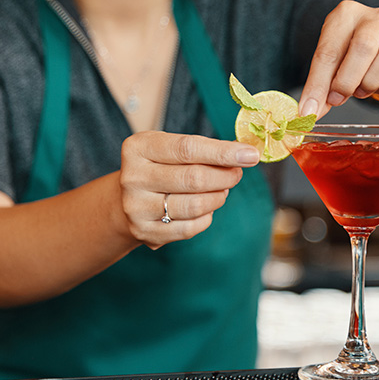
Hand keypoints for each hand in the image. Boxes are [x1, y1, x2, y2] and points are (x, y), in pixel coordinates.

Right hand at [119, 131, 259, 248]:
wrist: (128, 199)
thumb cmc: (160, 167)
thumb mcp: (172, 148)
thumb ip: (204, 149)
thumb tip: (244, 152)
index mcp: (139, 147)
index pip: (188, 148)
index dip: (223, 152)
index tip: (250, 155)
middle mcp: (133, 177)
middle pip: (193, 178)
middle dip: (225, 177)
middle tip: (237, 174)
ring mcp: (136, 207)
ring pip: (195, 205)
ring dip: (218, 197)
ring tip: (222, 190)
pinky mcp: (145, 232)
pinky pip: (190, 227)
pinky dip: (206, 217)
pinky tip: (206, 208)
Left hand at [298, 1, 378, 117]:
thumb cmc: (353, 57)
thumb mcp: (333, 67)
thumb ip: (322, 87)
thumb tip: (309, 113)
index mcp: (344, 15)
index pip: (328, 51)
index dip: (317, 84)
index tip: (309, 110)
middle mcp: (372, 17)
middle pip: (363, 47)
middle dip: (347, 79)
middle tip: (338, 99)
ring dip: (372, 79)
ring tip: (362, 92)